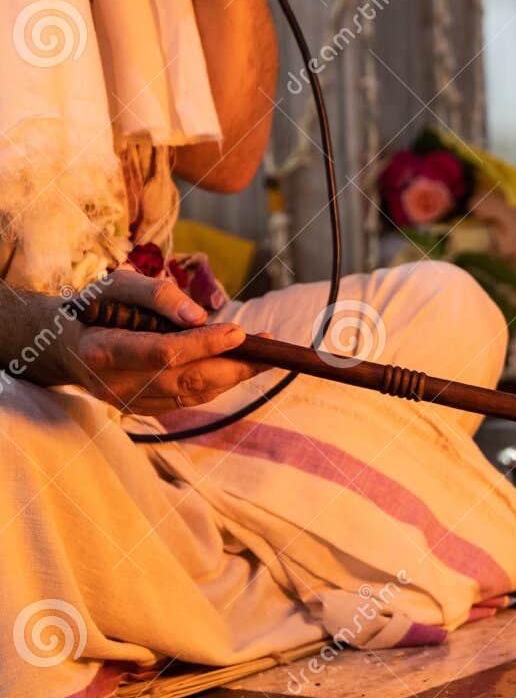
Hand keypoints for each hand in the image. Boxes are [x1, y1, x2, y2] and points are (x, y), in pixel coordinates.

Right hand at [63, 270, 266, 414]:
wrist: (63, 345)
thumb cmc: (94, 307)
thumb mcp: (118, 286)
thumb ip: (157, 295)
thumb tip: (199, 316)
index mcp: (103, 350)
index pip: (164, 352)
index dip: (205, 344)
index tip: (240, 332)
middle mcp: (117, 384)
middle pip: (187, 379)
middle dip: (234, 366)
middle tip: (270, 349)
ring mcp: (131, 403)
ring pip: (193, 393)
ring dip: (234, 376)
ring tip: (264, 356)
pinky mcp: (143, 411)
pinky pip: (188, 399)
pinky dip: (217, 384)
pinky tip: (237, 367)